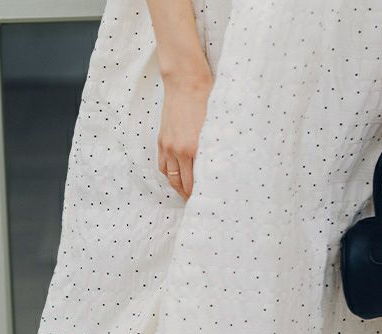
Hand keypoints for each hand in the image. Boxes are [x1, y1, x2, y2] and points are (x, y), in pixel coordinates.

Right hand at [158, 72, 212, 199]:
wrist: (186, 82)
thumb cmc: (206, 102)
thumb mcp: (214, 128)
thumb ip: (213, 150)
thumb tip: (219, 168)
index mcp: (193, 149)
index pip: (194, 182)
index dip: (198, 195)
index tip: (205, 202)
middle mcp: (178, 150)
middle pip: (180, 183)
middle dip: (188, 196)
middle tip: (196, 203)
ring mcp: (167, 145)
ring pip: (170, 176)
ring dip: (177, 187)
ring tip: (186, 194)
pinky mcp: (162, 139)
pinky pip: (163, 164)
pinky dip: (169, 174)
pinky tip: (176, 177)